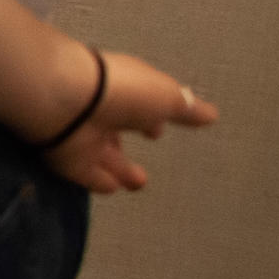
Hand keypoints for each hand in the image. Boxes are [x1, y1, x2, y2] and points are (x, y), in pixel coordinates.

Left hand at [37, 49, 217, 193]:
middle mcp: (101, 112)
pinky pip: (87, 174)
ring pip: (104, 157)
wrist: (67, 101)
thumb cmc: (122, 91)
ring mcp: (83, 136)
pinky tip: (111, 188)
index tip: (158, 129)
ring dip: (121, 169)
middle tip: (146, 157)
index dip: (151, 117)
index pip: (139, 106)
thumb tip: (211, 115)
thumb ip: (187, 109)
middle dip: (132, 143)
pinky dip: (100, 181)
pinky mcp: (68, 160)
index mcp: (123, 90)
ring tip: (137, 182)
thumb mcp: (166, 97)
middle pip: (117, 132)